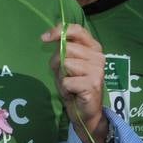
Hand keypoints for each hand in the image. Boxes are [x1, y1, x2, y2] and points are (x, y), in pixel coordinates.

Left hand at [42, 23, 105, 142]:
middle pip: (67, 48)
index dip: (59, 31)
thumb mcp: (65, 65)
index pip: (77, 30)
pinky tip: (73, 93)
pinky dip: (65, 89)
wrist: (85, 112)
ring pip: (66, 64)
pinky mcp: (93, 83)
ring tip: (70, 85)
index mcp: (93, 48)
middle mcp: (98, 56)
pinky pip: (67, 81)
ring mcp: (97, 70)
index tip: (44, 38)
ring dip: (62, 77)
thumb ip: (61, 51)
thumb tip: (48, 36)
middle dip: (57, 62)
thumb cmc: (74, 86)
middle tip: (64, 75)